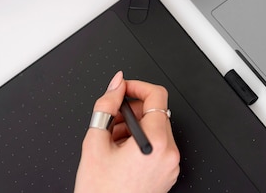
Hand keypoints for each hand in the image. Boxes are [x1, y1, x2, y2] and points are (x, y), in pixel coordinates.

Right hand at [74, 71, 178, 192]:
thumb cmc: (100, 191)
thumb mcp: (95, 141)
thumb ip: (106, 105)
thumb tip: (117, 84)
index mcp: (156, 142)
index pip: (157, 95)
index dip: (137, 86)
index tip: (123, 89)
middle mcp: (169, 153)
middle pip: (157, 112)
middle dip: (132, 111)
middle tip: (112, 122)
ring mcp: (170, 165)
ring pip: (157, 129)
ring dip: (135, 127)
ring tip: (113, 142)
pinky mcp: (167, 174)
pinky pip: (159, 146)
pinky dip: (141, 142)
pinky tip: (122, 154)